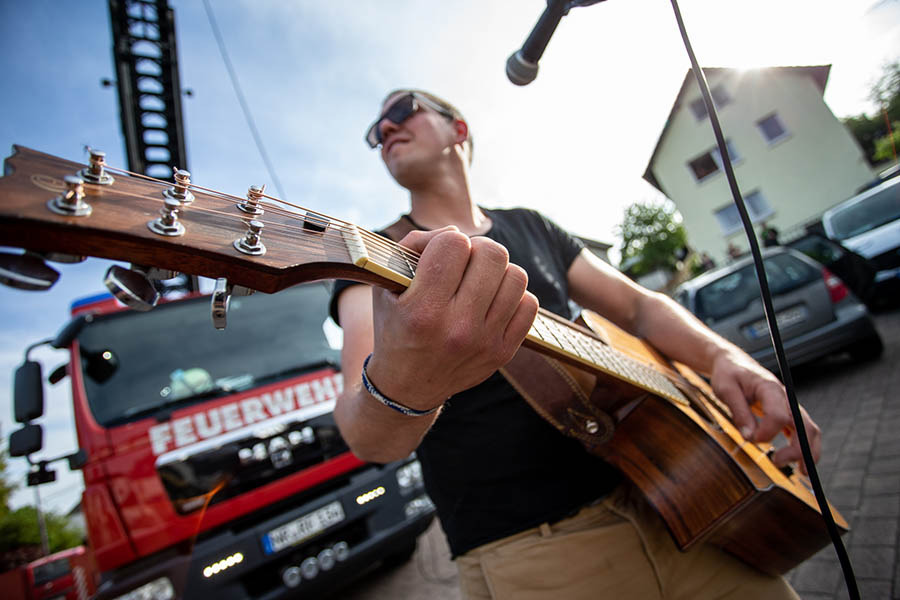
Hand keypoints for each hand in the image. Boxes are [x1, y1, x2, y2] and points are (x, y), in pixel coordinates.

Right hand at [366, 227, 538, 410]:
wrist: (407, 386)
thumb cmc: (396, 327)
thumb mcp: (387, 286)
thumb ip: (413, 247)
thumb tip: (455, 233)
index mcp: (423, 309)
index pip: (454, 244)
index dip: (447, 241)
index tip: (440, 255)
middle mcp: (457, 327)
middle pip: (492, 254)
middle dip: (477, 249)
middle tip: (465, 262)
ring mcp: (484, 341)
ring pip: (516, 276)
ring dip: (498, 272)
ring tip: (480, 281)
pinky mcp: (503, 352)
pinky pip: (529, 304)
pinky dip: (513, 295)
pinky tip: (493, 301)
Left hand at [709, 350, 820, 473]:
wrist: (733, 363)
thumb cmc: (729, 374)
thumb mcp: (726, 389)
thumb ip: (739, 411)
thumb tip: (749, 436)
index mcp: (770, 387)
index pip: (779, 415)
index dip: (767, 432)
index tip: (752, 439)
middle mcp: (785, 397)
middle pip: (804, 425)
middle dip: (798, 448)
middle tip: (779, 462)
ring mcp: (788, 406)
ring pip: (809, 430)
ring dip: (808, 452)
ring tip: (802, 473)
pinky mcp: (785, 414)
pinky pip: (802, 432)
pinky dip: (804, 448)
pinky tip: (800, 464)